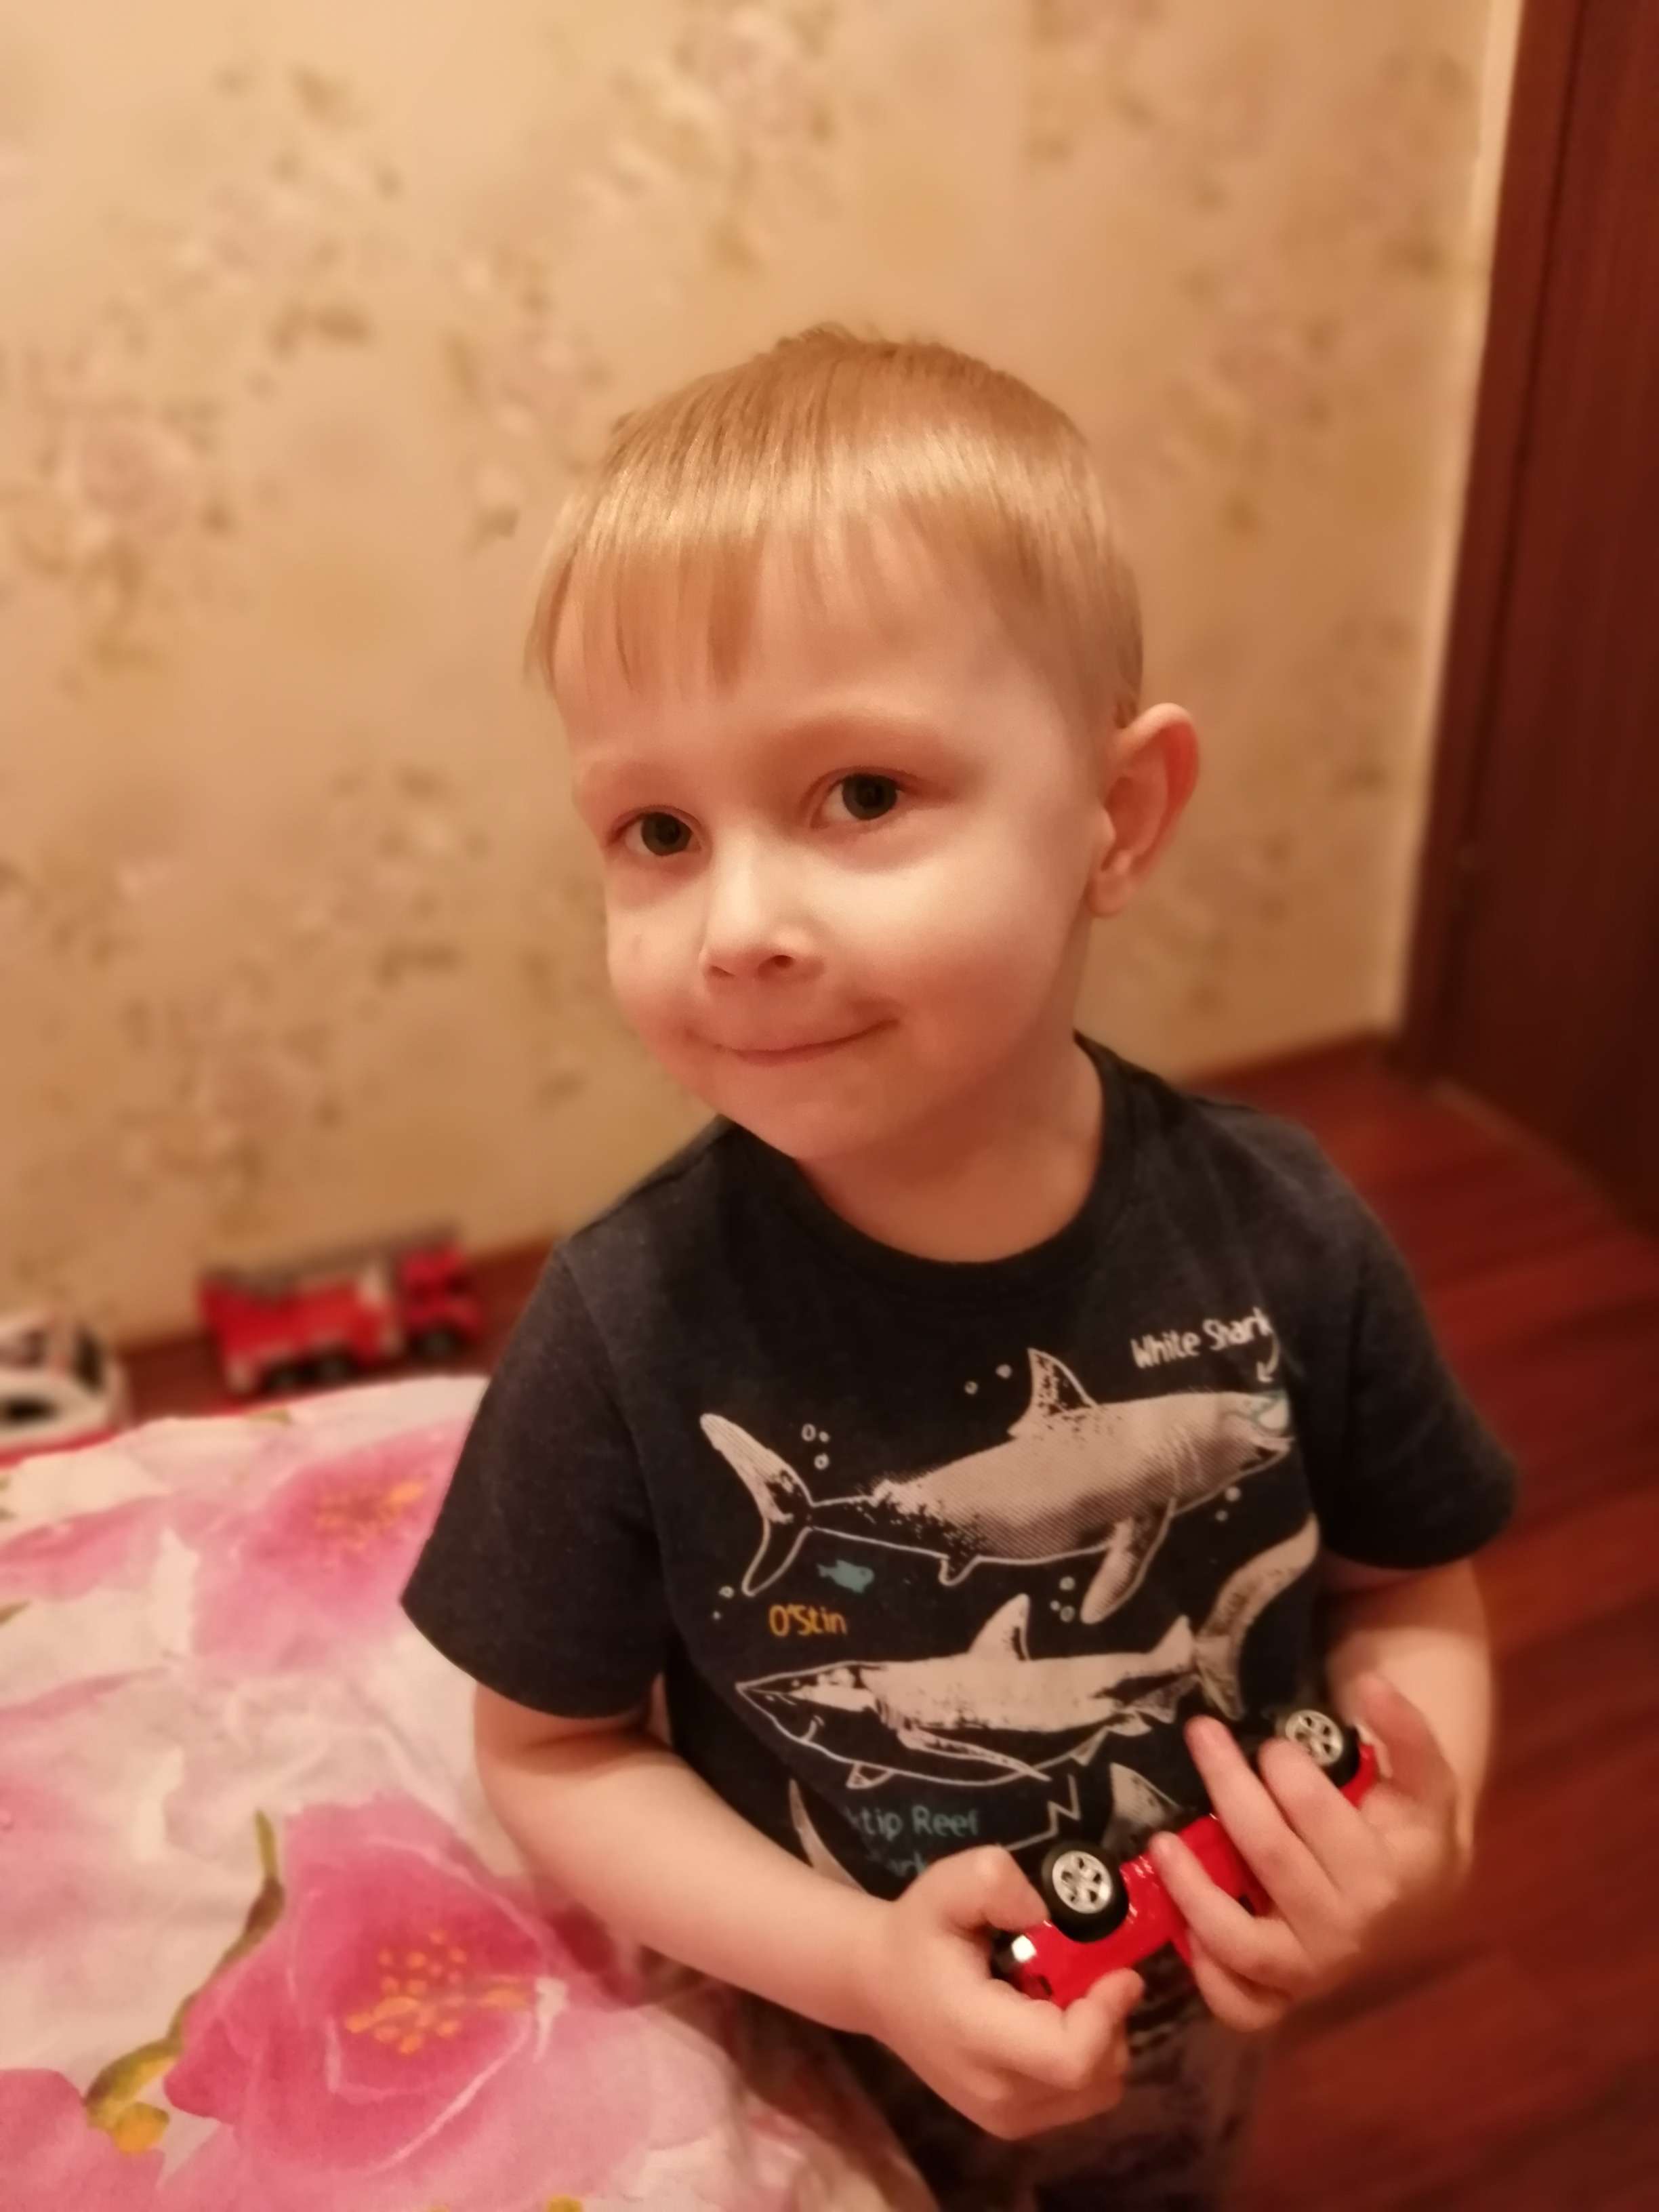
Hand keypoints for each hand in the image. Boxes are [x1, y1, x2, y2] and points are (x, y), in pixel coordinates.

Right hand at [853, 1846, 1143, 2138]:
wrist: (879, 1986)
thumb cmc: (918, 1933)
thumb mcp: (947, 1885)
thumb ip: (995, 1881)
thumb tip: (1045, 1912)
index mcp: (977, 2037)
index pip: (1071, 2058)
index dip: (1107, 2015)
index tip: (1118, 1970)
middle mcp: (995, 2094)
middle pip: (1096, 2077)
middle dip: (1111, 2019)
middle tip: (1094, 1972)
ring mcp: (1005, 2118)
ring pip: (1098, 2091)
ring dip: (1103, 2039)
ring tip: (1071, 1994)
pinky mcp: (1012, 2124)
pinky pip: (1082, 2099)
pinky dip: (1088, 2059)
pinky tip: (1056, 2019)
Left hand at [1148, 1675, 1469, 2033]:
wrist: (1418, 1904)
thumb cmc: (1409, 1831)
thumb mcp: (1425, 1781)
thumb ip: (1409, 1731)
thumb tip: (1371, 1685)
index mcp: (1385, 1875)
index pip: (1314, 1810)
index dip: (1282, 1767)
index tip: (1269, 1744)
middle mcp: (1346, 1931)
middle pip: (1266, 1853)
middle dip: (1227, 1785)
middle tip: (1203, 1736)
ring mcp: (1311, 1970)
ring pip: (1240, 1937)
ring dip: (1192, 1888)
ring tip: (1161, 1839)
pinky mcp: (1282, 1997)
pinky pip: (1240, 2007)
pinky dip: (1208, 1978)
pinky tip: (1184, 1931)